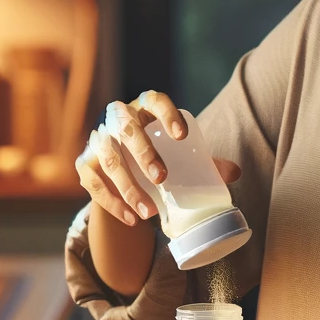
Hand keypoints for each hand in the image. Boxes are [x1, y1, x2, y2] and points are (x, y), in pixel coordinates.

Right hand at [75, 90, 240, 225]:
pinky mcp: (85, 164)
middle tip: (162, 178)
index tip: (182, 136)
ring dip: (128, 187)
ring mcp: (98, 139)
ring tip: (149, 211)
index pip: (155, 101)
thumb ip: (204, 160)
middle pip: (126, 129)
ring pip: (108, 159)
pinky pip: (93, 183)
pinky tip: (131, 218)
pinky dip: (112, 203)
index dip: (167, 114)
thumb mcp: (178, 151)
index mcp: (144, 106)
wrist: (121, 164)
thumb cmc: (158, 151)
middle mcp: (117, 117)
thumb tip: (235, 173)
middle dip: (143, 153)